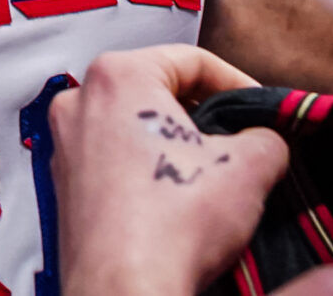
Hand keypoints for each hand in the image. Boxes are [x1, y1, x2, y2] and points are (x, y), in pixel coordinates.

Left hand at [51, 45, 289, 295]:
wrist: (125, 290)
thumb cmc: (171, 224)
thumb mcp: (249, 167)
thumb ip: (267, 136)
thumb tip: (266, 141)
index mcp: (117, 75)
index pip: (192, 60)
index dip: (238, 84)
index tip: (261, 109)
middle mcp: (80, 102)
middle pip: (159, 92)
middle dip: (204, 118)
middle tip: (240, 144)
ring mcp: (66, 147)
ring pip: (136, 129)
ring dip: (176, 149)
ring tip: (213, 180)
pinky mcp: (65, 190)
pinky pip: (117, 165)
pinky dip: (149, 175)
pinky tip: (178, 206)